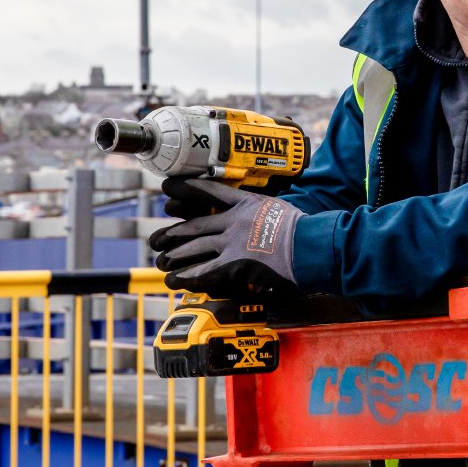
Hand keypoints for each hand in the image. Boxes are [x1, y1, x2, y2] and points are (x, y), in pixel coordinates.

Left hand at [150, 178, 301, 293]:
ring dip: (175, 256)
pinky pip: (205, 271)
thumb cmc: (306, 229)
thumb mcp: (284, 211)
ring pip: (195, 247)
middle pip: (197, 224)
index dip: (187, 188)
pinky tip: (175, 280)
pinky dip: (187, 276)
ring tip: (161, 261)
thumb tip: (268, 220)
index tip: (169, 186)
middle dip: (174, 232)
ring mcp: (233, 242)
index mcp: (248, 203)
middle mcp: (236, 220)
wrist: (310, 245)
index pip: (211, 191)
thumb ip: (268, 213)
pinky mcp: (235, 264)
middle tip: (157, 238)